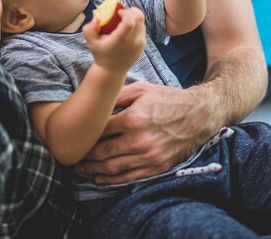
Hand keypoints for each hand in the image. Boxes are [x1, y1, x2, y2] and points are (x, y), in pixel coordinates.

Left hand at [75, 81, 218, 184]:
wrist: (198, 115)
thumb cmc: (168, 99)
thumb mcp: (142, 89)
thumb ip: (117, 95)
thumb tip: (97, 102)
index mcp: (132, 118)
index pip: (100, 131)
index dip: (85, 136)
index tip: (75, 137)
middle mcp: (138, 140)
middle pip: (102, 153)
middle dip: (84, 157)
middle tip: (71, 158)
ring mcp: (148, 156)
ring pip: (113, 168)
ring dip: (93, 171)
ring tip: (81, 170)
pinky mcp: (156, 167)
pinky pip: (129, 177)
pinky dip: (112, 181)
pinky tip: (100, 179)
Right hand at [83, 7, 145, 75]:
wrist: (112, 71)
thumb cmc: (101, 54)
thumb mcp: (91, 43)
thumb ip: (89, 29)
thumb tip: (96, 19)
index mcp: (121, 40)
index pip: (129, 22)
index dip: (125, 13)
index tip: (118, 12)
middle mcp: (133, 42)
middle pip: (139, 18)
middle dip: (132, 11)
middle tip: (123, 13)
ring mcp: (140, 43)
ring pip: (142, 22)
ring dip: (134, 17)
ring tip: (124, 21)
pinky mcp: (143, 45)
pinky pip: (142, 29)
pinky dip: (136, 24)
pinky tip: (127, 28)